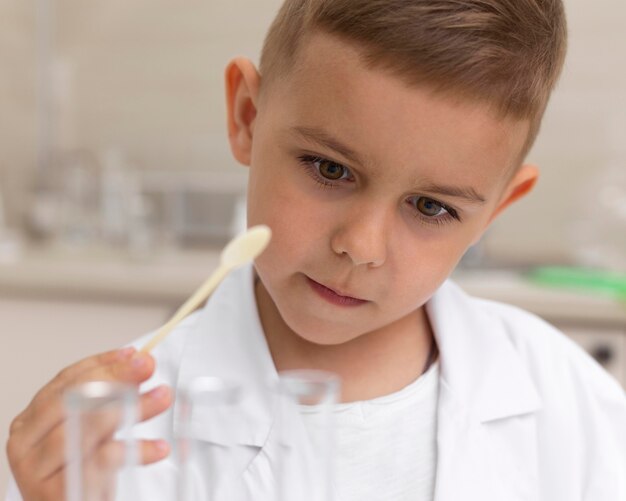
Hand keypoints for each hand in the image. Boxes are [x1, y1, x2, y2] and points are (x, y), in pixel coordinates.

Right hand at [6, 347, 171, 500]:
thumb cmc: (80, 472)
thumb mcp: (91, 430)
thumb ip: (106, 397)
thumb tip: (135, 359)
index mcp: (30, 420)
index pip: (66, 381)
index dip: (102, 363)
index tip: (135, 354)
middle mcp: (27, 443)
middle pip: (71, 399)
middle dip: (115, 378)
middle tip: (147, 367)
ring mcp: (37, 470)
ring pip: (83, 429)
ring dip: (129, 408)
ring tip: (162, 397)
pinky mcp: (57, 493)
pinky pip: (100, 464)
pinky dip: (133, 452)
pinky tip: (158, 447)